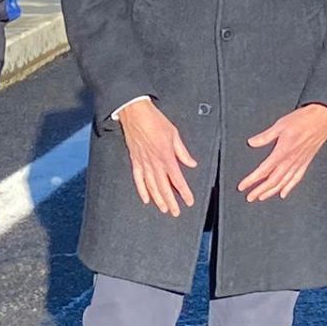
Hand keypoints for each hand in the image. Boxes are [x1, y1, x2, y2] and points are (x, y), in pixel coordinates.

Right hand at [116, 99, 197, 216]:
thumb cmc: (155, 120)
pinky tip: (146, 199)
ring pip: (151, 185)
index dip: (184, 192)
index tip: (189, 201)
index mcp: (166, 156)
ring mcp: (143, 162)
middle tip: (176, 212)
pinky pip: (138, 179)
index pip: (177, 179)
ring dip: (158, 199)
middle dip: (171, 201)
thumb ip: (183, 151)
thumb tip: (192, 163)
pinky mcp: (134, 160)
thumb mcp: (174, 134)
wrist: (136, 113)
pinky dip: (142, 190)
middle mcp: (155, 162)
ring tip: (164, 209)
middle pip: (164, 186)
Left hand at [237, 104, 326, 201]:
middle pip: (272, 181)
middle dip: (260, 191)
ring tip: (261, 197)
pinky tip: (283, 193)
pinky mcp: (306, 162)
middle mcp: (290, 160)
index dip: (252, 180)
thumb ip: (265, 136)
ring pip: (283, 182)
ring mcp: (299, 163)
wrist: (322, 119)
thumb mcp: (280, 125)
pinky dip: (289, 187)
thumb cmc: (302, 120)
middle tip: (250, 197)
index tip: (242, 186)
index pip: (264, 170)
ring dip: (271, 192)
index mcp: (282, 151)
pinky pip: (296, 179)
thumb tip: (251, 142)